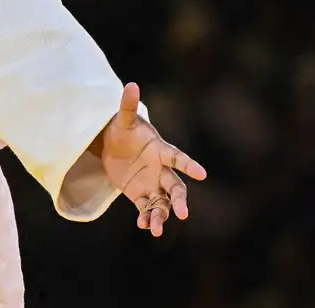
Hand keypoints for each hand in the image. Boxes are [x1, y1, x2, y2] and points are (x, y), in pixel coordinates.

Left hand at [97, 82, 207, 236]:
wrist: (112, 146)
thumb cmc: (122, 130)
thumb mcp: (122, 119)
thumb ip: (127, 106)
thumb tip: (131, 84)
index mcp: (160, 150)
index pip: (177, 158)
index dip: (189, 165)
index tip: (202, 174)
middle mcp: (161, 170)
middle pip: (175, 187)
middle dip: (180, 200)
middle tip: (183, 213)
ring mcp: (152, 184)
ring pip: (163, 203)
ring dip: (161, 216)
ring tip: (155, 229)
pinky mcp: (141, 195)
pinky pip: (147, 209)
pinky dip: (147, 218)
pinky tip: (144, 226)